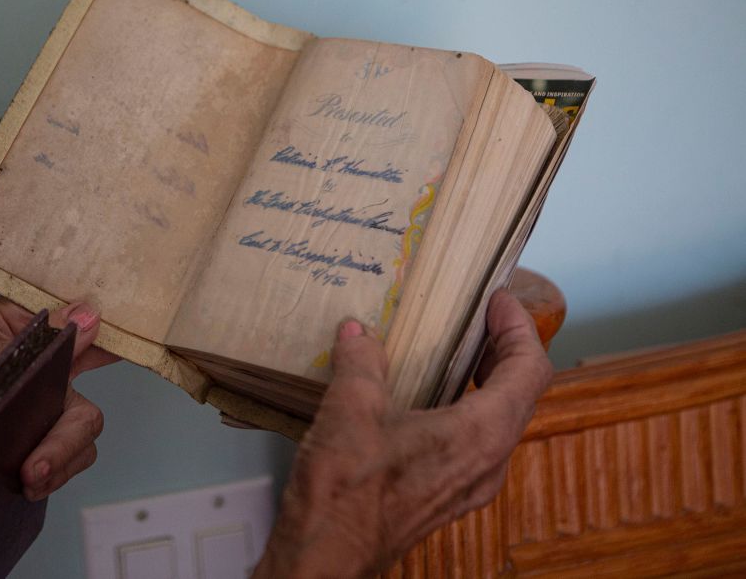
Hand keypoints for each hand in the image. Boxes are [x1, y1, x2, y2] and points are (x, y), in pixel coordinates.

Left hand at [0, 298, 118, 500]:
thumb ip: (29, 344)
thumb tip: (87, 315)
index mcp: (18, 330)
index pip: (74, 317)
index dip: (106, 327)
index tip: (121, 345)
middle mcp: (40, 362)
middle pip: (88, 382)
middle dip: (68, 433)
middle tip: (37, 465)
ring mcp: (46, 403)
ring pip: (84, 425)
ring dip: (60, 457)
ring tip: (27, 479)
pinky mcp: (46, 439)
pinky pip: (76, 453)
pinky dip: (58, 471)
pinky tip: (31, 484)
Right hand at [254, 289, 552, 577]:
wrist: (325, 557)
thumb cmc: (345, 493)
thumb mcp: (350, 408)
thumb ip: (362, 362)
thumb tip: (359, 332)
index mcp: (480, 434)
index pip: (529, 370)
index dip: (520, 328)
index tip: (499, 300)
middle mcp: (488, 463)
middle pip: (521, 395)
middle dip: (506, 350)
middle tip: (482, 320)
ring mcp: (470, 486)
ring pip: (500, 421)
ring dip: (487, 381)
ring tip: (456, 352)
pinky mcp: (447, 497)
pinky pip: (476, 444)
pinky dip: (467, 409)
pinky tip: (427, 398)